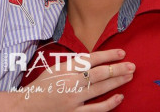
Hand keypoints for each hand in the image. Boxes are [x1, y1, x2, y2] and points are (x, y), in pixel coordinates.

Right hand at [18, 49, 134, 110]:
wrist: (28, 105)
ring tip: (129, 76)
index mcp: (65, 68)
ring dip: (117, 82)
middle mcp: (71, 83)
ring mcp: (74, 99)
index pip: (91, 59)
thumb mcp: (56, 69)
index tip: (121, 53)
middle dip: (118, 68)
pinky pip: (96, 109)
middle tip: (132, 65)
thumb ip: (73, 64)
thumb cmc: (42, 85)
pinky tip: (120, 97)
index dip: (108, 55)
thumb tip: (93, 59)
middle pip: (99, 73)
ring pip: (100, 89)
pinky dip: (109, 103)